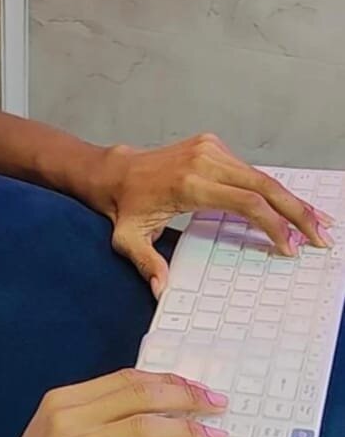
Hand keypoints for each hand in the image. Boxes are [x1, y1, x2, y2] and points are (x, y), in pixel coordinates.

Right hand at [0, 368, 229, 436]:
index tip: (199, 389)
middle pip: (138, 396)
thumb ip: (99, 426)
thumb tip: (158, 419)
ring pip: (140, 427)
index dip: (168, 381)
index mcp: (62, 400)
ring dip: (185, 432)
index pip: (126, 379)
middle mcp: (63, 416)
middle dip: (185, 399)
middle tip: (218, 407)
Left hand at [94, 132, 336, 298]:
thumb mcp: (127, 240)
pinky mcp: (213, 146)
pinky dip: (273, 190)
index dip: (273, 225)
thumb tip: (161, 290)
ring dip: (291, 201)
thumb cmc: (125, 208)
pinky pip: (251, 171)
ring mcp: (211, 149)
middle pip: (265, 186)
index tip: (288, 248)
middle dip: (298, 213)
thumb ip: (146, 263)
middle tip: (322, 238)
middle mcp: (204, 160)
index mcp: (189, 183)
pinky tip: (291, 205)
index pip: (246, 203)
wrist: (115, 172)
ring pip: (263, 177)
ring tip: (317, 225)